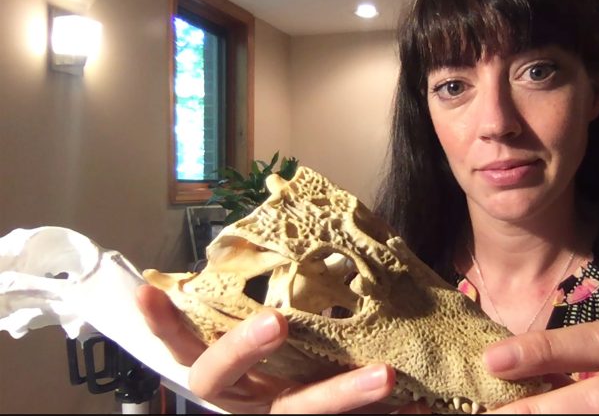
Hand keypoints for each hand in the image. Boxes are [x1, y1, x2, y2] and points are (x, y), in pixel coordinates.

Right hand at [135, 284, 397, 413]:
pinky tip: (423, 408)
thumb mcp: (279, 334)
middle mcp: (245, 400)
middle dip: (243, 350)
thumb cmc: (292, 363)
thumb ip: (283, 298)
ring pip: (297, 413)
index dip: (164, 325)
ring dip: (342, 395)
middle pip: (222, 383)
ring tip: (386, 375)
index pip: (184, 346)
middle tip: (275, 322)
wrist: (306, 414)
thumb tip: (312, 224)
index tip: (151, 293)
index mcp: (228, 372)